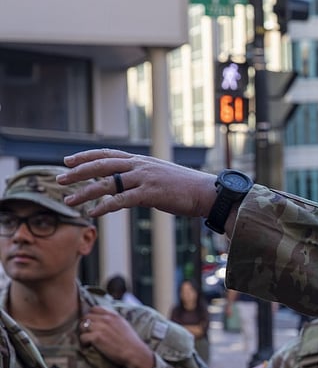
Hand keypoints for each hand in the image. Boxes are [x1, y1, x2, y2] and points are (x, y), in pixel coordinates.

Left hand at [59, 149, 218, 220]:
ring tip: (69, 201)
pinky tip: (91, 213)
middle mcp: (140, 166)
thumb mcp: (161, 177)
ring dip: (84, 192)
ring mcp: (144, 178)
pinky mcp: (150, 194)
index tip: (68, 160)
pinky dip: (103, 207)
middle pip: (101, 165)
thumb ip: (143, 180)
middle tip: (60, 179)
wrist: (207, 193)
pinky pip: (120, 200)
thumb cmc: (187, 189)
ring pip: (107, 183)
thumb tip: (131, 190)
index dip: (86, 156)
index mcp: (141, 160)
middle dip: (77, 172)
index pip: (107, 154)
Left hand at [79, 306, 154, 367]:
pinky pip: (82, 337)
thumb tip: (102, 319)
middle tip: (89, 334)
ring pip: (82, 326)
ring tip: (89, 340)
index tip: (93, 324)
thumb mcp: (124, 325)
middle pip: (86, 317)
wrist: (135, 353)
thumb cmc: (131, 342)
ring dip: (84, 333)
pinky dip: (84, 342)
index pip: (94, 309)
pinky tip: (90, 346)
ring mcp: (101, 328)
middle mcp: (106, 319)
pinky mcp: (97, 337)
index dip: (91, 316)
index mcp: (113, 315)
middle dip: (86, 325)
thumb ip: (113, 320)